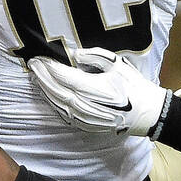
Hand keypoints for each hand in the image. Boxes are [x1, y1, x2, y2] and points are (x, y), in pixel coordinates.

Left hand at [28, 47, 169, 136]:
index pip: (64, 76)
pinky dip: (54, 103)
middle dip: (43, 77)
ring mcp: (85, 117)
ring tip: (37, 77)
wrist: (146, 113)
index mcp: (94, 88)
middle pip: (56, 90)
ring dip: (45, 90)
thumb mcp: (117, 64)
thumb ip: (94, 56)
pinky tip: (48, 94)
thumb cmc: (133, 85)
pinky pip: (64, 113)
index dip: (49, 67)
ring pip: (58, 103)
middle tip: (33, 64)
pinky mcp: (86, 125)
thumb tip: (74, 54)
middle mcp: (86, 105)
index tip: (39, 58)